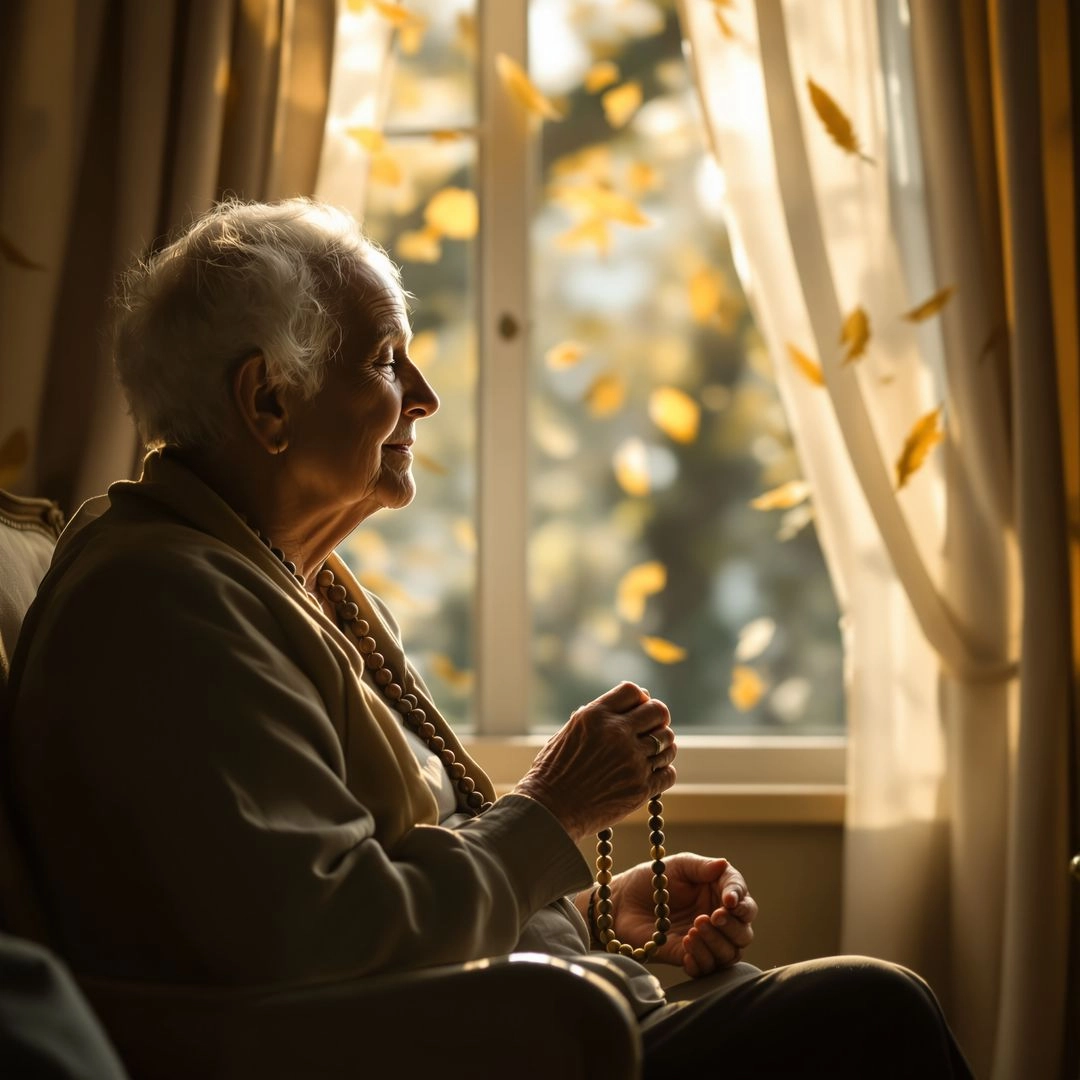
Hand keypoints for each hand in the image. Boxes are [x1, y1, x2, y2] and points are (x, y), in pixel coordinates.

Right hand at [513, 682, 676, 842]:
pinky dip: (663, 771)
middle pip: (658, 711)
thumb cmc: (553, 772)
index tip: (638, 710)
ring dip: (663, 745)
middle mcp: (617, 733)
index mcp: (596, 716)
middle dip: (657, 718)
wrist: (549, 811)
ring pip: (668, 742)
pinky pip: (668, 772)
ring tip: (652, 753)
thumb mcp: (568, 733)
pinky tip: (651, 773)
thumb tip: (625, 705)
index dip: (640, 698)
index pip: (633, 691)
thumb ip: (597, 718)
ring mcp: (632, 761)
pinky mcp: (641, 788)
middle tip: (652, 729)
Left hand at [608, 852, 756, 976]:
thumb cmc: (650, 879)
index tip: (729, 901)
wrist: (620, 902)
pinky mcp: (687, 958)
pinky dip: (702, 959)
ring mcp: (704, 941)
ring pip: (730, 953)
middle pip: (743, 932)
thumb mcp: (677, 866)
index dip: (740, 900)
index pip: (743, 900)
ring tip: (693, 929)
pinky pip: (707, 969)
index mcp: (717, 893)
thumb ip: (701, 866)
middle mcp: (716, 919)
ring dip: (716, 943)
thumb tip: (724, 865)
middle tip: (711, 917)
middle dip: (732, 926)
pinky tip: (686, 945)